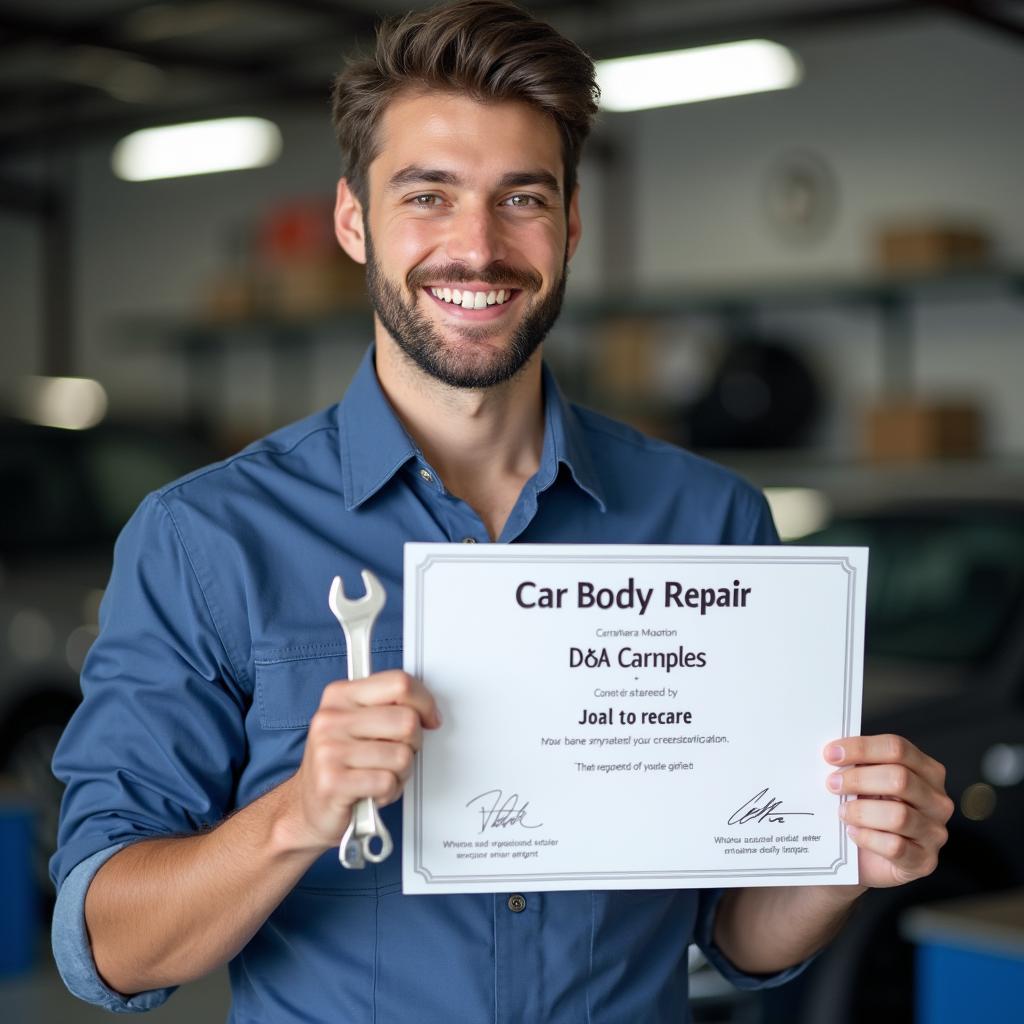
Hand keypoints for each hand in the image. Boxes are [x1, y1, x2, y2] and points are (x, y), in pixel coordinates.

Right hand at [288, 670, 441, 851]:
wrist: (307, 807)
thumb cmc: (340, 764)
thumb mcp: (359, 723)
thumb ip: (389, 706)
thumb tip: (428, 709)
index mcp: (340, 695)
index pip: (399, 683)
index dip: (425, 702)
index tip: (429, 718)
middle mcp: (331, 718)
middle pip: (407, 721)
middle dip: (413, 744)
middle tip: (396, 753)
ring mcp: (329, 749)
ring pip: (402, 755)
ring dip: (401, 773)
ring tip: (380, 774)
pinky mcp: (332, 782)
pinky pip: (387, 782)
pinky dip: (389, 792)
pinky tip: (373, 790)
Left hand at [824, 734, 953, 887]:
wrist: (870, 859)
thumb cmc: (871, 813)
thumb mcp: (869, 784)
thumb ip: (859, 766)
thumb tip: (833, 753)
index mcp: (926, 771)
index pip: (898, 748)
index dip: (862, 748)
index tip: (831, 754)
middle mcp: (937, 800)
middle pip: (900, 778)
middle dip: (859, 779)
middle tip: (832, 784)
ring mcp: (935, 832)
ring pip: (898, 815)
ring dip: (861, 811)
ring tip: (842, 812)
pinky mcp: (924, 860)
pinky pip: (895, 846)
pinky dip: (867, 838)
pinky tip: (853, 833)